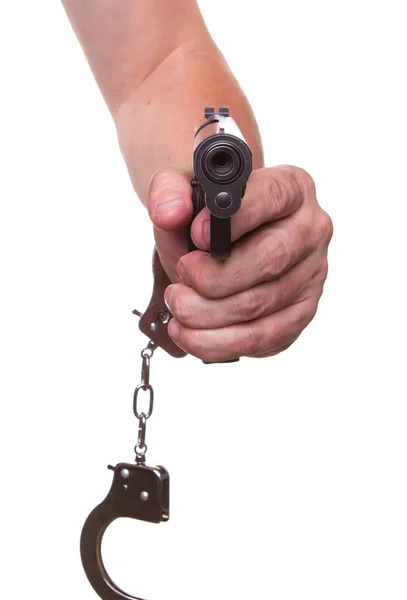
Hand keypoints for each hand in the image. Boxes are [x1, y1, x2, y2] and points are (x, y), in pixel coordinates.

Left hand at [148, 166, 332, 360]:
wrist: (217, 244)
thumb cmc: (205, 215)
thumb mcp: (182, 191)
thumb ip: (168, 192)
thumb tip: (169, 214)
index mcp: (291, 188)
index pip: (272, 197)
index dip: (232, 220)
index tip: (195, 235)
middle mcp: (310, 231)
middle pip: (270, 260)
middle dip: (212, 277)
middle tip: (181, 276)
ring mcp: (310, 277)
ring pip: (259, 306)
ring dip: (204, 313)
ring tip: (177, 304)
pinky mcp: (299, 315)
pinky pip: (260, 339)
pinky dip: (215, 342)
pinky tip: (188, 332)